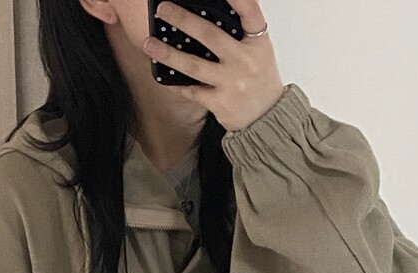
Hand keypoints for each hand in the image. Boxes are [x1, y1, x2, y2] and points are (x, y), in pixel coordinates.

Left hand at [142, 0, 283, 132]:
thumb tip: (208, 13)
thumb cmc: (259, 78)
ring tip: (149, 44)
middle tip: (163, 9)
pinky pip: (192, 91)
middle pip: (210, 35)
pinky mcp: (221, 103)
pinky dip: (175, 84)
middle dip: (184, 20)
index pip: (250, 11)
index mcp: (258, 42)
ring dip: (168, 54)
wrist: (267, 117)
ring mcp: (232, 83)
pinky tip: (161, 75)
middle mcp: (245, 60)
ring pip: (194, 65)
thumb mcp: (258, 50)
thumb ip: (240, 32)